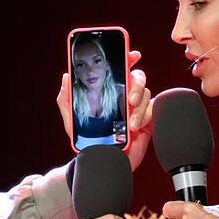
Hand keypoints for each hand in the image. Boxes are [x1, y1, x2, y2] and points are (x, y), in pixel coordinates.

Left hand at [57, 50, 151, 170]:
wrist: (101, 163)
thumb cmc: (87, 141)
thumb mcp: (71, 120)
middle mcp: (124, 96)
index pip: (121, 68)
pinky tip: (136, 128)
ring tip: (130, 124)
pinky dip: (146, 117)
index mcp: (109, 91)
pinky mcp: (147, 121)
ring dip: (140, 109)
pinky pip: (153, 111)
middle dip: (137, 85)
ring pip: (146, 94)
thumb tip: (66, 76)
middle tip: (130, 100)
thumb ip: (66, 98)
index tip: (132, 55)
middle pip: (138, 78)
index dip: (128, 58)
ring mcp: (137, 108)